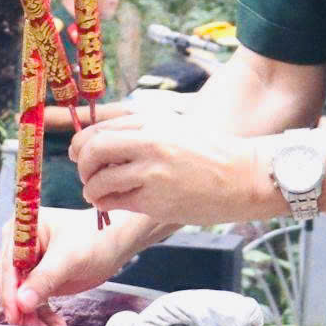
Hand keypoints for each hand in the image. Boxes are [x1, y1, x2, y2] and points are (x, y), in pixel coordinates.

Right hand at [10, 207, 136, 323]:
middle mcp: (19, 247)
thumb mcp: (69, 258)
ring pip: (21, 296)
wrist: (116, 242)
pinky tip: (56, 323)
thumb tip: (21, 302)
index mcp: (20, 231)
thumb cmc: (95, 238)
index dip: (10, 292)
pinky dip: (42, 315)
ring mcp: (30, 264)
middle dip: (21, 307)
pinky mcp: (40, 279)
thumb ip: (44, 279)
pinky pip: (34, 302)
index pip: (7, 266)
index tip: (16, 314)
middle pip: (11, 283)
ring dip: (31, 315)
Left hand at [70, 110, 276, 225]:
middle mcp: (149, 142)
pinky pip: (114, 202)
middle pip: (92, 150)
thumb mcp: (174, 128)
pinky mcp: (157, 200)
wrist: (246, 175)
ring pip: (98, 180)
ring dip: (92, 189)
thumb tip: (100, 141)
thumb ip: (141, 131)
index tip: (79, 154)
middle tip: (87, 174)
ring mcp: (152, 172)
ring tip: (99, 194)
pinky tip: (112, 203)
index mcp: (152, 122)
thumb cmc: (212, 153)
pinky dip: (105, 204)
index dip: (81, 144)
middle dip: (81, 165)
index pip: (98, 128)